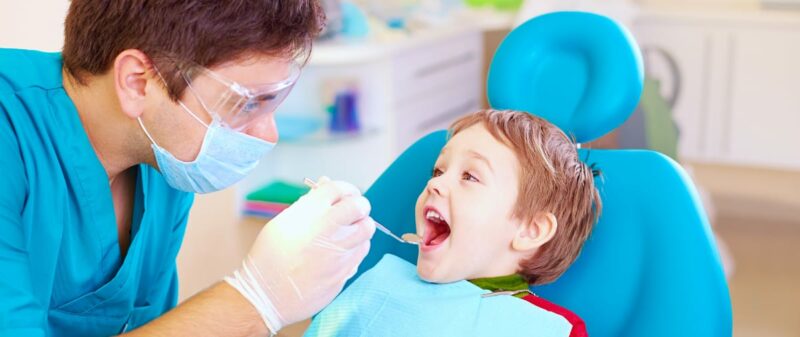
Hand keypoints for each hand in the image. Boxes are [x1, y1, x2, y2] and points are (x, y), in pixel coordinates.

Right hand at [225, 177, 375, 333]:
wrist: (266, 295)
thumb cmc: (270, 258)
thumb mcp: (282, 223)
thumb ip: (308, 203)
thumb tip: (325, 184)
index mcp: (308, 212)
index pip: (339, 188)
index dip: (346, 189)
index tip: (345, 195)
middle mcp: (326, 229)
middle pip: (360, 206)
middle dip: (359, 206)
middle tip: (352, 212)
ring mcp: (338, 251)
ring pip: (367, 228)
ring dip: (360, 226)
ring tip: (346, 232)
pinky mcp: (345, 271)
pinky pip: (362, 251)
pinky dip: (356, 247)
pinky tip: (342, 251)